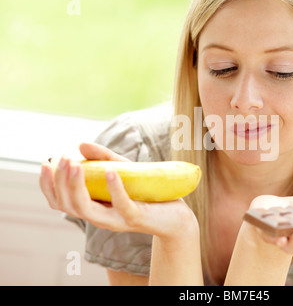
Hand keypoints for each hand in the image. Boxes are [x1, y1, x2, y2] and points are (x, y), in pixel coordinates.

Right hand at [39, 142, 197, 238]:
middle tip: (62, 158)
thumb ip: (103, 159)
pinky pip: (122, 205)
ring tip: (74, 164)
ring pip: (86, 209)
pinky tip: (110, 171)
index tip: (45, 162)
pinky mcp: (136, 217)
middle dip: (59, 181)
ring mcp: (117, 219)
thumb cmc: (146, 193)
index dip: (48, 185)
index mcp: (93, 207)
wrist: (176, 215)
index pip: (60, 202)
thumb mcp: (124, 171)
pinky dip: (114, 188)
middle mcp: (100, 217)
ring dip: (77, 186)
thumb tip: (80, 144)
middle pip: (68, 205)